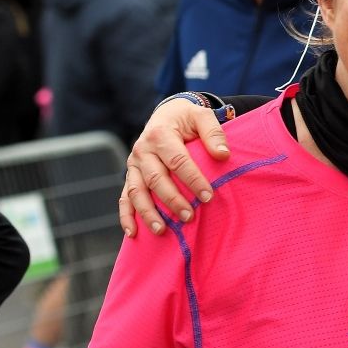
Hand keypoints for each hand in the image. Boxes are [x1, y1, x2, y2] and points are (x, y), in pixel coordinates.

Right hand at [118, 100, 227, 236]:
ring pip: (136, 191)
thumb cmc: (188, 118)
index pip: (178, 161)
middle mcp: (143, 150)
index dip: (193, 180)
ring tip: (162, 230)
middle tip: (189, 217)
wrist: (167, 114)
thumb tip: (223, 155)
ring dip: (148, 212)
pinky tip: (133, 233)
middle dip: (172, 200)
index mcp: (161, 135)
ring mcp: (134, 165)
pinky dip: (126, 216)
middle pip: (156, 179)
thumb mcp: (202, 116)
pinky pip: (124, 197)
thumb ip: (213, 133)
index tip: (208, 197)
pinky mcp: (131, 175)